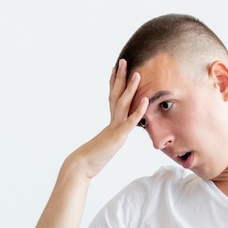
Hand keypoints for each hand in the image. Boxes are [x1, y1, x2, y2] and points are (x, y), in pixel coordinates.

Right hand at [67, 60, 148, 179]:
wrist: (82, 166)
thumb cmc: (91, 158)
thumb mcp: (106, 145)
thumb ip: (110, 138)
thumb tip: (114, 136)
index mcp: (110, 123)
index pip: (113, 98)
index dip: (115, 83)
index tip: (116, 69)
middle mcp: (112, 121)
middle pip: (116, 95)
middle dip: (120, 77)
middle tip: (123, 61)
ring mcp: (115, 128)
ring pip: (123, 103)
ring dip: (130, 88)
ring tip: (137, 73)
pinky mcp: (118, 137)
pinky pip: (130, 122)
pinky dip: (138, 111)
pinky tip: (145, 100)